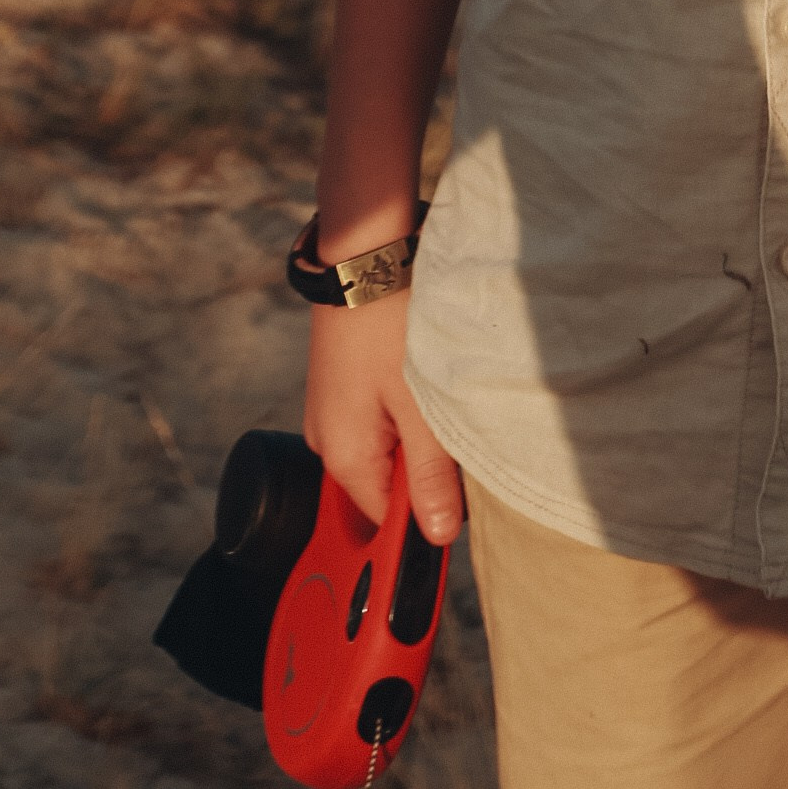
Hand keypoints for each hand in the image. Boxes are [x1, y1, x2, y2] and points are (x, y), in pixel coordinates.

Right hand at [302, 285, 465, 544]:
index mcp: (342, 456)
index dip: (426, 513)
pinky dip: (404, 411)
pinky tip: (422, 380)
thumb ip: (430, 475)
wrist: (363, 252)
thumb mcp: (419, 403)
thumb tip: (438, 536)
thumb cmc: (388, 324)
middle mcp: (327, 441)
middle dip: (424, 469)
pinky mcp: (341, 386)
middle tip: (451, 428)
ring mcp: (331, 412)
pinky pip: (377, 420)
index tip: (460, 491)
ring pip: (386, 450)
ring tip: (437, 396)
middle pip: (386, 486)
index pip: (387, 521)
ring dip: (417, 436)